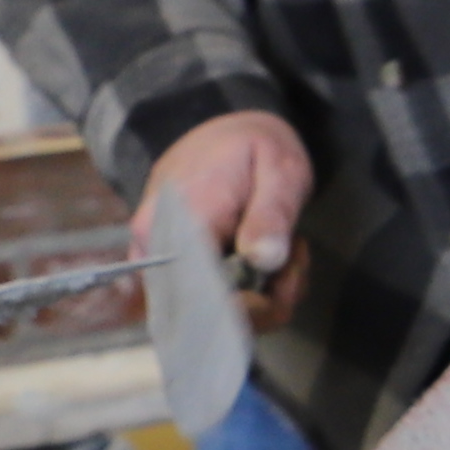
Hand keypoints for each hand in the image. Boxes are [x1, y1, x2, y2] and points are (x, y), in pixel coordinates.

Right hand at [140, 110, 310, 328]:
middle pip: (204, 315)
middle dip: (263, 305)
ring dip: (260, 299)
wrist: (220, 134)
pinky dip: (246, 294)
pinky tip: (268, 263)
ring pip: (208, 314)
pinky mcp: (168, 269)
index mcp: (178, 221)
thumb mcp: (279, 169)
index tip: (286, 281)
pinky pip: (206, 302)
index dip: (248, 308)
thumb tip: (264, 260)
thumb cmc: (254, 147)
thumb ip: (272, 214)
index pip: (201, 296)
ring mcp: (156, 261)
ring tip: (287, 254)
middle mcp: (153, 248)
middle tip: (296, 264)